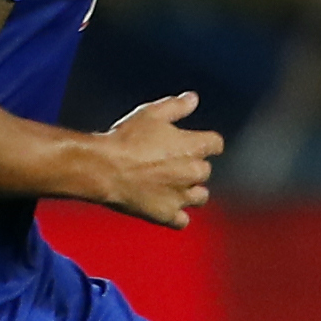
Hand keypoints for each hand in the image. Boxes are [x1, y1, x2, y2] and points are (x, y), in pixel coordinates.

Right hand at [90, 92, 218, 226]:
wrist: (104, 168)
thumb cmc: (126, 138)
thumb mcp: (151, 114)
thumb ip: (176, 106)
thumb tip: (193, 99)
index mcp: (194, 146)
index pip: (216, 144)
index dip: (205, 142)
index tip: (195, 142)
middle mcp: (194, 173)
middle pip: (205, 170)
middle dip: (192, 166)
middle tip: (171, 162)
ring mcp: (181, 196)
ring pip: (200, 197)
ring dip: (190, 191)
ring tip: (172, 186)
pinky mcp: (166, 214)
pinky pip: (182, 221)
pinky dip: (176, 215)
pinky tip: (166, 207)